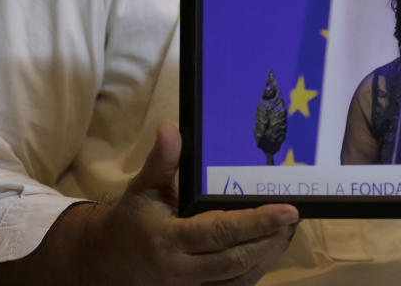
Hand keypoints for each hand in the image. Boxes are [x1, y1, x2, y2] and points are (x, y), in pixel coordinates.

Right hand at [90, 122, 299, 285]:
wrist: (108, 263)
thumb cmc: (132, 221)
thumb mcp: (142, 188)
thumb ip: (161, 161)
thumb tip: (171, 129)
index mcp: (168, 240)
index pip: (220, 232)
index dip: (257, 222)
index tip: (287, 210)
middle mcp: (181, 270)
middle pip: (236, 260)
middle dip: (269, 239)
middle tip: (292, 218)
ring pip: (239, 279)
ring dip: (267, 256)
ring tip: (286, 231)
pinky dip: (253, 270)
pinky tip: (268, 249)